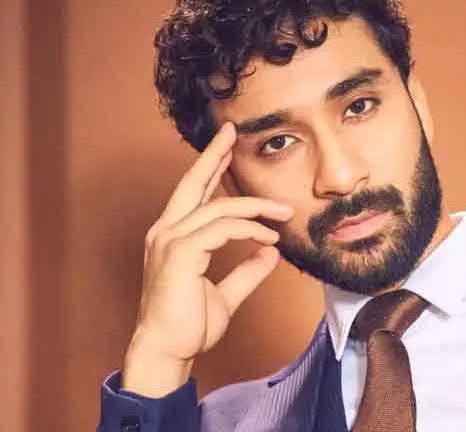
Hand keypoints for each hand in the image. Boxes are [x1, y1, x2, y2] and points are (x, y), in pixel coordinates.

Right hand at [122, 122, 292, 396]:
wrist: (168, 351)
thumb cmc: (189, 325)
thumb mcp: (225, 293)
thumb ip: (247, 271)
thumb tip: (270, 251)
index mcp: (173, 236)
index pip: (193, 195)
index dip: (210, 169)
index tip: (227, 149)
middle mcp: (166, 232)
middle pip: (192, 183)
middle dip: (213, 155)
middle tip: (230, 131)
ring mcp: (169, 240)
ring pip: (217, 208)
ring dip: (254, 206)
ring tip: (283, 211)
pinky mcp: (179, 252)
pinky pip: (221, 229)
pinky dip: (248, 228)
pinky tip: (266, 235)